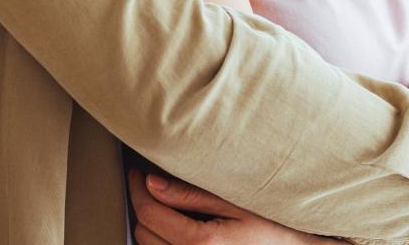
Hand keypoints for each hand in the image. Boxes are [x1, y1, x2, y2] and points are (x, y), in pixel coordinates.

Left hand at [125, 168, 331, 243]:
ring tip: (157, 202)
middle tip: (146, 181)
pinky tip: (168, 225)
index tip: (138, 172)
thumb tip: (151, 183)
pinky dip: (158, 240)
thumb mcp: (234, 202)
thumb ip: (190, 194)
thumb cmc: (271, 224)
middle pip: (143, 231)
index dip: (137, 188)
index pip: (149, 213)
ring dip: (146, 224)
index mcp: (203, 243)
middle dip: (140, 203)